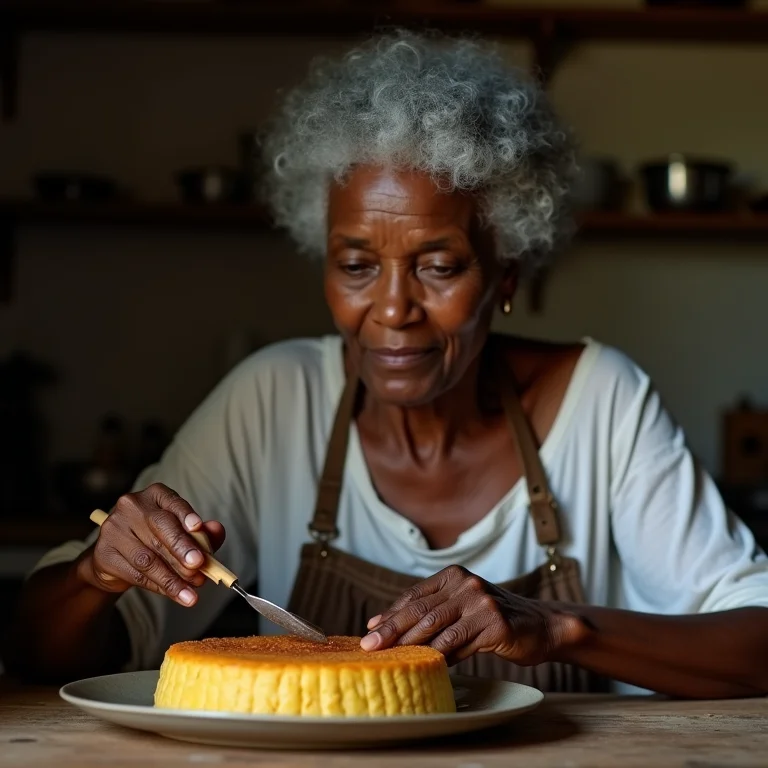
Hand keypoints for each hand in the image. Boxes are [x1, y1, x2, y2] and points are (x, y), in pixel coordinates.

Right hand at [76, 483, 225, 607]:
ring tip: (192, 591)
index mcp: (155, 495)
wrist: (119, 559)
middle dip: (181, 549)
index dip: (186, 515)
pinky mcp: (104, 553)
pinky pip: (136, 573)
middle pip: (160, 527)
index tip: (198, 527)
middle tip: (199, 566)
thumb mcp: (182, 533)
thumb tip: (217, 531)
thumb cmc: (157, 540)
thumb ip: (203, 534)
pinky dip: (159, 586)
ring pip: (148, 556)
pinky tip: (175, 593)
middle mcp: (132, 506)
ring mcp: (114, 528)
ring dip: (173, 577)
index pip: (173, 502)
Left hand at [360, 565, 585, 665]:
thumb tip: (382, 625)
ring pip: (437, 627)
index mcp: (454, 575)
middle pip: (422, 610)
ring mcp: (482, 602)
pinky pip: (459, 644)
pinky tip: (428, 667)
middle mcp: (467, 584)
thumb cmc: (494, 619)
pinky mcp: (495, 624)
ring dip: (412, 645)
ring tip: (393, 659)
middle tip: (371, 646)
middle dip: (392, 629)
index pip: (415, 595)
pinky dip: (441, 657)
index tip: (369, 630)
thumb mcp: (462, 607)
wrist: (541, 626)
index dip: (391, 614)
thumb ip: (430, 611)